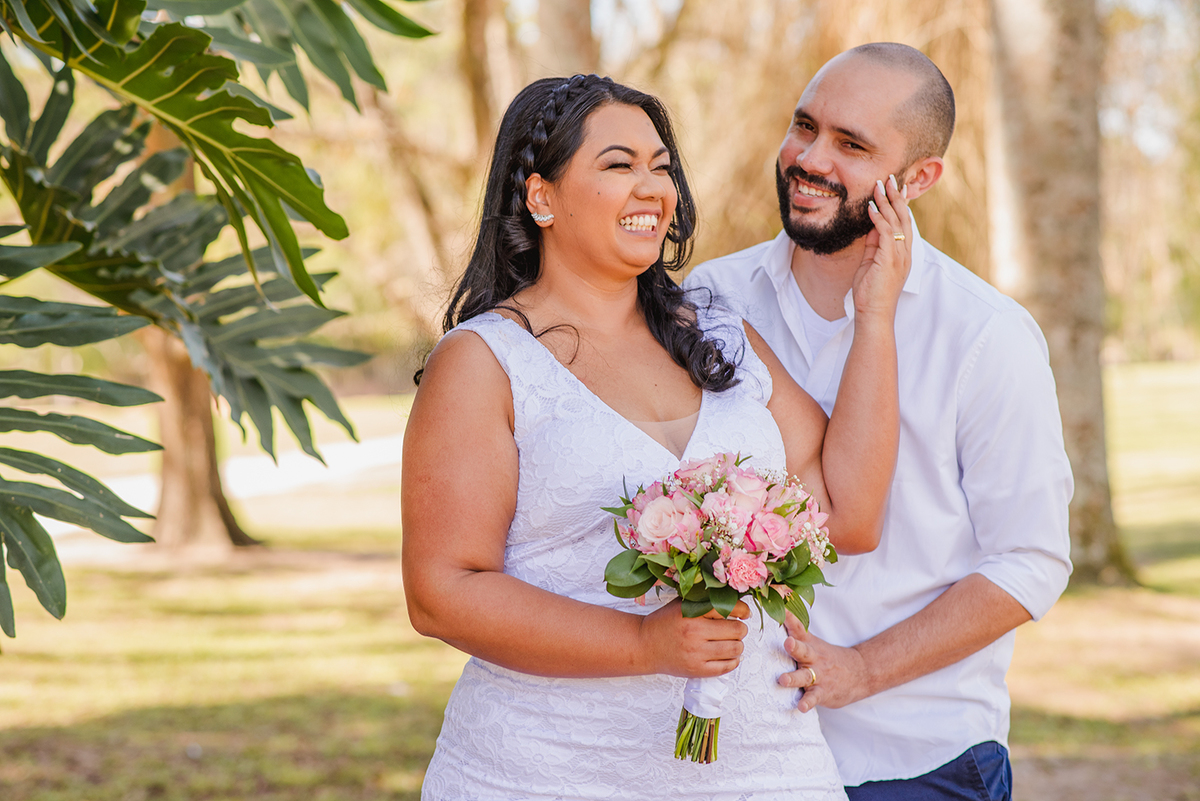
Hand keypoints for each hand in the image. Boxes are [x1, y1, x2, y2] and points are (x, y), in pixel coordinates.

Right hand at [638, 599, 749, 678]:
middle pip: (736, 631)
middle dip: (741, 629)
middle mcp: (694, 633)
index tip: (744, 613)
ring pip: (735, 649)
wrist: (645, 645)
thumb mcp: (681, 604)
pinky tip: (728, 655)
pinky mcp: (697, 670)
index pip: (729, 609)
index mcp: (691, 613)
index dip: (743, 610)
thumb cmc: (665, 622)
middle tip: (737, 628)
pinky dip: (733, 661)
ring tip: (732, 641)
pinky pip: (727, 667)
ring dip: (738, 645)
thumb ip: (705, 600)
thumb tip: (736, 602)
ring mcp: (696, 654)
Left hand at [778, 612, 871, 712]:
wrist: (860, 673)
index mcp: (809, 645)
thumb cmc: (827, 657)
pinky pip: (814, 698)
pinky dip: (808, 703)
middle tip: (787, 642)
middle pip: (803, 651)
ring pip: (805, 676)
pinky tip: (801, 707)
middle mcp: (813, 659)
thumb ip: (794, 629)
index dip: (790, 619)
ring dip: (794, 678)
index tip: (781, 610)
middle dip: (794, 647)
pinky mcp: (823, 692)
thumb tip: (779, 608)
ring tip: (783, 679)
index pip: (798, 629)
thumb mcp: (813, 642)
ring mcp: (819, 676)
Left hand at [853, 174, 911, 324]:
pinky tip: (871, 206)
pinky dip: (878, 218)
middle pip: (903, 217)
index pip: (904, 223)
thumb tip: (870, 227)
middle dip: (896, 196)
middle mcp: (905, 252)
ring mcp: (900, 256)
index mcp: (902, 253)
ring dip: (886, 201)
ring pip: (896, 221)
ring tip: (879, 185)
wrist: (873, 314)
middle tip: (890, 178)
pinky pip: (885, 233)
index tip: (896, 187)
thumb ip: (873, 245)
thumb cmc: (870, 292)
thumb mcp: (871, 263)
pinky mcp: (890, 259)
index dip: (900, 204)